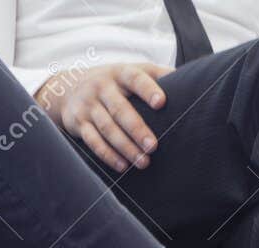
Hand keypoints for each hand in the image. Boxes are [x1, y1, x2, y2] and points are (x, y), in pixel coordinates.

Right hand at [35, 63, 172, 171]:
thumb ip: (157, 74)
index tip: (161, 103)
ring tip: (143, 162)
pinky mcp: (78, 122)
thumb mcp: (132, 71)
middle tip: (153, 146)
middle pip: (120, 109)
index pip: (134, 78)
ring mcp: (88, 105)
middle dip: (137, 129)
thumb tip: (191, 78)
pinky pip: (92, 140)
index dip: (147, 89)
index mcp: (120, 73)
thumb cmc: (114, 82)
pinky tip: (122, 166)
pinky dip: (107, 155)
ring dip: (125, 147)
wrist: (67, 86)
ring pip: (107, 128)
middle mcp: (102, 87)